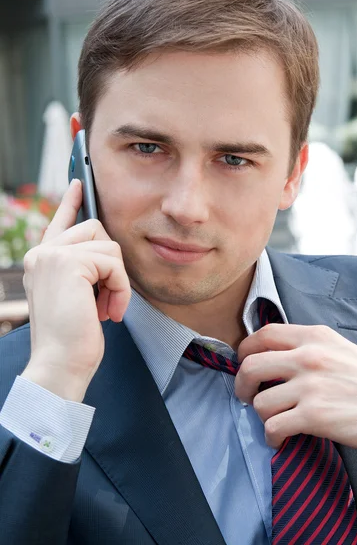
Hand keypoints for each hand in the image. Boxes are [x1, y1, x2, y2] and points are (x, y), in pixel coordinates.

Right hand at [21, 179, 130, 401]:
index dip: (70, 202)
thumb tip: (108, 250)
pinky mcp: (68, 263)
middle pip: (95, 230)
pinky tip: (110, 311)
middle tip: (106, 298)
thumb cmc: (73, 339)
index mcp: (42, 261)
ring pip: (108, 245)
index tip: (79, 184)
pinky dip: (121, 288)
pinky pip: (114, 262)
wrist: (61, 365)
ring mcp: (52, 255)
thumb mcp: (79, 297)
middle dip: (111, 264)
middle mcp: (42, 254)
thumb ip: (86, 270)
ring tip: (107, 308)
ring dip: (117, 280)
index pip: (59, 223)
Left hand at [235, 324, 356, 452]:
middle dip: (241, 384)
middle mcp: (308, 357)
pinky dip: (271, 437)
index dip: (245, 349)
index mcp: (314, 336)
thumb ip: (308, 348)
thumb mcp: (340, 349)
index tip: (242, 363)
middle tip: (246, 395)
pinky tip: (280, 439)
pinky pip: (273, 427)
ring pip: (260, 401)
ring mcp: (310, 386)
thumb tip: (275, 358)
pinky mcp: (315, 416)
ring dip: (261, 416)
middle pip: (251, 365)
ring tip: (274, 421)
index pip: (264, 334)